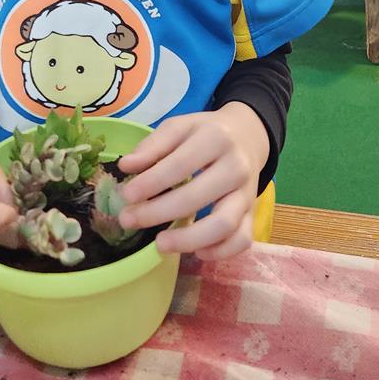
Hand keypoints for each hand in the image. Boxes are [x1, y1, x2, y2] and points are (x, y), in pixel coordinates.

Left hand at [117, 103, 268, 260]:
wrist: (247, 136)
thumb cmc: (206, 133)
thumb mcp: (180, 127)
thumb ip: (154, 145)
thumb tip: (125, 166)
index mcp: (216, 138)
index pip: (180, 165)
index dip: (151, 183)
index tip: (126, 195)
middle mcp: (236, 166)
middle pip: (197, 197)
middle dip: (158, 212)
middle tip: (129, 219)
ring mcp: (247, 193)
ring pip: (224, 225)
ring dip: (189, 240)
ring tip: (160, 244)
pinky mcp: (253, 213)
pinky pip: (242, 240)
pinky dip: (220, 251)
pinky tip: (197, 252)